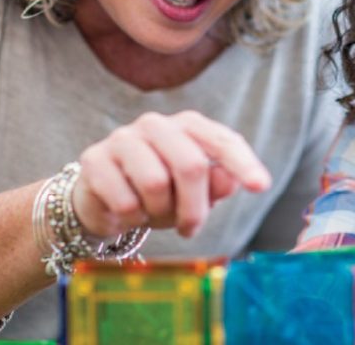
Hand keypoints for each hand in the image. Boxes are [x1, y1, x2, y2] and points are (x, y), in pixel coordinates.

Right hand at [71, 111, 271, 237]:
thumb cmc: (158, 194)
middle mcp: (155, 124)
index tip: (260, 187)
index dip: (242, 163)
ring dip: (160, 213)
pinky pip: (125, 199)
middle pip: (190, 164)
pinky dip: (132, 217)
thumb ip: (215, 185)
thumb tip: (230, 181)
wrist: (103, 200)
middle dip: (195, 207)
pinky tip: (129, 213)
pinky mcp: (95, 159)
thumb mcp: (193, 194)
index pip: (221, 140)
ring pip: (156, 183)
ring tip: (153, 215)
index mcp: (187, 126)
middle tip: (191, 229)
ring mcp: (123, 138)